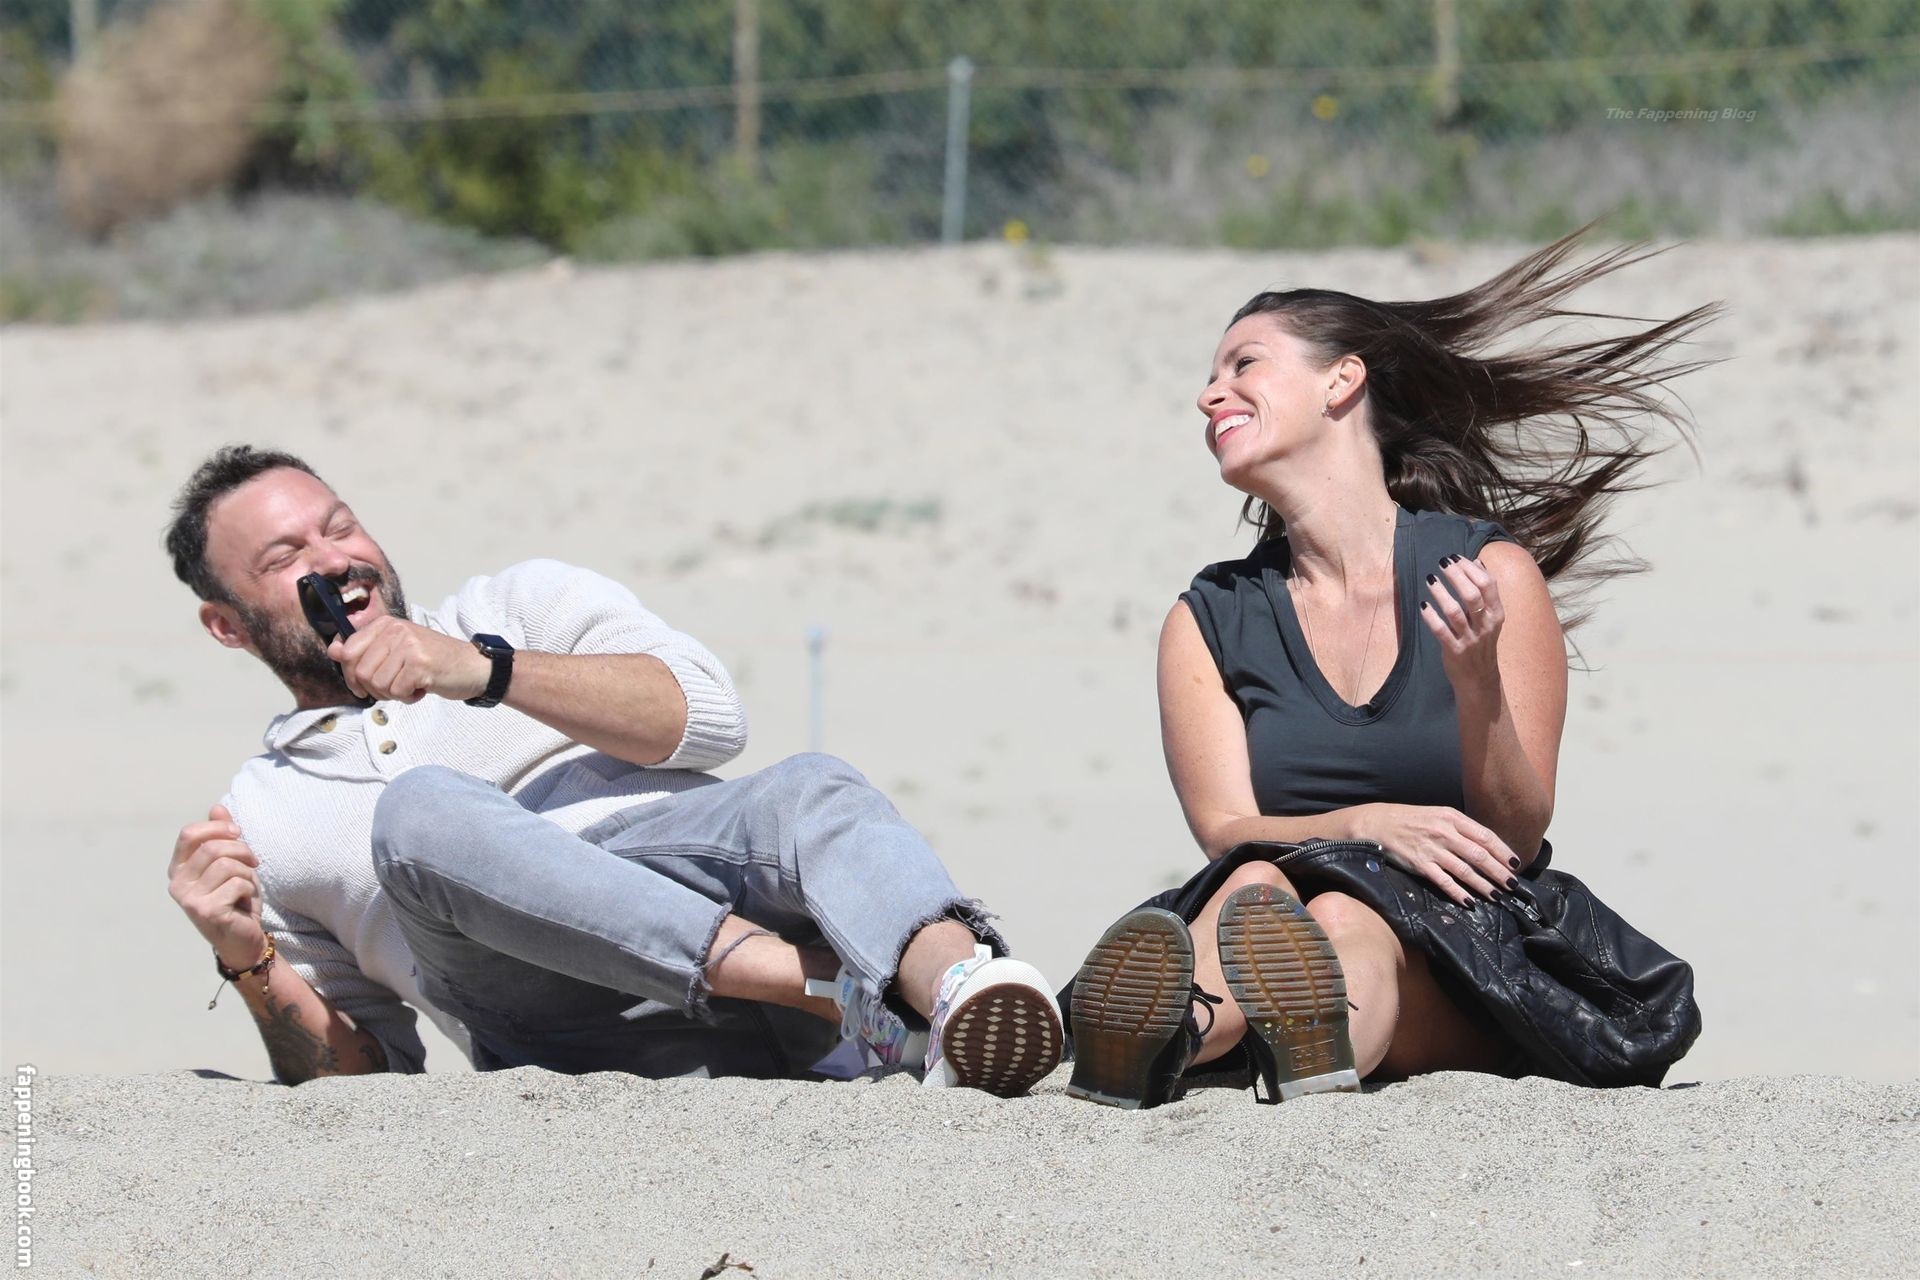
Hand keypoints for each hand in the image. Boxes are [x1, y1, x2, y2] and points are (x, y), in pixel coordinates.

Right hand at [168, 804, 268, 970]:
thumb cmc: (236, 898)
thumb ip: (222, 836)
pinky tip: (245, 901)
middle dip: (241, 850)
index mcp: (179, 868)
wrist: (243, 937)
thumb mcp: (231, 862)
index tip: (238, 833)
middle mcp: (178, 884)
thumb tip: (217, 807)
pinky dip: (250, 889)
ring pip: (227, 865)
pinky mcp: (207, 912)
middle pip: (212, 847)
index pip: (188, 834)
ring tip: (247, 885)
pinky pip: (237, 884)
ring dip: (247, 872)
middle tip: (253, 862)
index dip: (217, 828)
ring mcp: (190, 900)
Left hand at [328, 616, 488, 703]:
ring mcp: (408, 646)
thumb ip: (364, 650)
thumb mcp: (397, 650)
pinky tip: (421, 689)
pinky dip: (407, 698)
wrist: (474, 667)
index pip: (347, 650)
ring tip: (410, 686)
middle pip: (359, 671)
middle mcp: (396, 630)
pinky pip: (396, 692)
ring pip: (376, 683)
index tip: (364, 684)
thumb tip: (333, 650)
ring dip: (392, 694)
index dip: (351, 674)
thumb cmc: (435, 661)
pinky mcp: (420, 664)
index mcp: (386, 624)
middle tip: (394, 687)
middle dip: (373, 688)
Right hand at [1346, 802, 1521, 905]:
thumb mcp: (1437, 815)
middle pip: (1480, 854)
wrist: (1377, 823)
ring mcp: (1432, 849)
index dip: (1503, 851)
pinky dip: (1458, 893)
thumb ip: (1460, 829)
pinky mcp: (1419, 865)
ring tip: (1496, 895)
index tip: (1515, 864)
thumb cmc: (1410, 820)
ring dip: (1483, 885)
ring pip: (1465, 870)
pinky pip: (1444, 881)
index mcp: (1451, 817)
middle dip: (1499, 871)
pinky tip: (1469, 901)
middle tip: (1512, 884)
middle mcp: (1444, 832)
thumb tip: (1485, 847)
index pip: (1485, 836)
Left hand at [1418, 553, 1502, 693]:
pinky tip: (1423, 606)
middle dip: (1456, 576)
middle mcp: (1485, 625)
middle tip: (1442, 563)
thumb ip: (1485, 590)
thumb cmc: (1482, 641)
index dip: (1471, 568)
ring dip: (1441, 594)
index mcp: (1495, 613)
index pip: (1488, 584)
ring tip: (1430, 579)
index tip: (1455, 558)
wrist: (1479, 678)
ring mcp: (1470, 639)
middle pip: (1472, 595)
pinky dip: (1431, 618)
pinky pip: (1441, 631)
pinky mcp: (1454, 651)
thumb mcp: (1490, 616)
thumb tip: (1477, 562)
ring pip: (1455, 612)